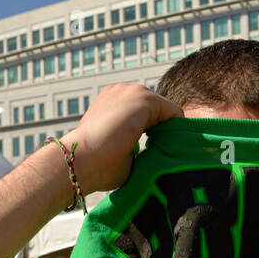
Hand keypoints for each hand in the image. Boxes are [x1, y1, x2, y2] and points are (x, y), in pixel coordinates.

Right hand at [58, 83, 183, 194]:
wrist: (80, 161)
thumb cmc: (97, 165)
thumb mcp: (122, 151)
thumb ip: (136, 145)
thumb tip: (157, 153)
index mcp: (112, 103)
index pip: (145, 114)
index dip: (156, 134)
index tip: (159, 155)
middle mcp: (121, 92)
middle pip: (157, 110)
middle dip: (164, 131)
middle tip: (167, 156)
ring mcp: (132, 91)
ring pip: (165, 111)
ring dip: (170, 131)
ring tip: (168, 154)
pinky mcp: (144, 99)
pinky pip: (174, 112)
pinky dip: (178, 130)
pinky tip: (172, 148)